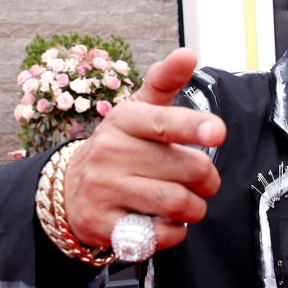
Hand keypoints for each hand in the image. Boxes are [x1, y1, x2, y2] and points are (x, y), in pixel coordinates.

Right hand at [63, 48, 226, 251]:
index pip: (163, 122)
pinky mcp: (105, 225)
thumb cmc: (120, 148)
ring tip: (190, 203)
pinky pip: (162, 234)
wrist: (70, 191)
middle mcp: (111, 153)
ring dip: (196, 208)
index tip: (218, 132)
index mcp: (124, 121)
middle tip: (204, 182)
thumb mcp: (139, 112)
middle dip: (208, 180)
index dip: (193, 126)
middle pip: (187, 169)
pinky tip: (166, 222)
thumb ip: (165, 82)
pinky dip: (176, 232)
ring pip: (178, 203)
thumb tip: (188, 53)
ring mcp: (104, 190)